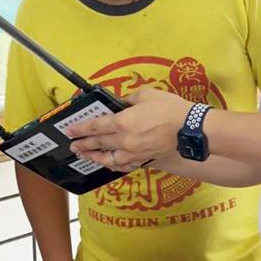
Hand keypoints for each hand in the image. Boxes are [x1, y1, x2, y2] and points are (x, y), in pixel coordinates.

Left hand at [67, 87, 191, 169]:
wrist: (190, 129)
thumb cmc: (171, 109)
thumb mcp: (147, 94)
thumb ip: (129, 99)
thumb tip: (122, 103)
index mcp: (123, 122)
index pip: (95, 126)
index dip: (80, 128)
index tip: (70, 131)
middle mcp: (124, 140)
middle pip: (98, 143)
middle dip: (83, 144)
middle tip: (73, 145)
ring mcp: (134, 153)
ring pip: (108, 158)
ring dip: (94, 157)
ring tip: (84, 156)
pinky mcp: (144, 159)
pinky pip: (123, 165)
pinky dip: (113, 165)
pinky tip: (108, 163)